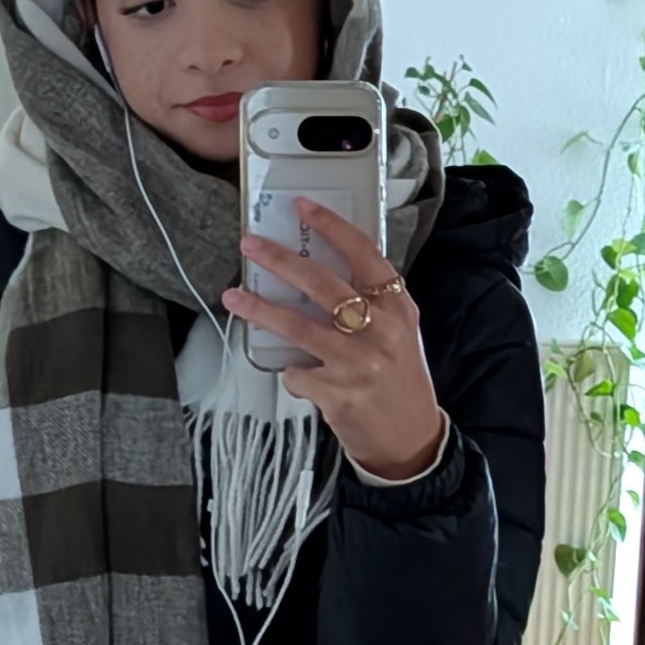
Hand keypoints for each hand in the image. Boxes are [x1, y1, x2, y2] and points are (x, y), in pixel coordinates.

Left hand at [222, 199, 444, 480]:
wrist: (411, 437)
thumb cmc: (398, 377)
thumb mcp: (398, 330)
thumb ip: (368, 301)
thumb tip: (312, 268)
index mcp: (397, 307)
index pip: (364, 254)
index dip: (332, 226)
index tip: (302, 207)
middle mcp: (380, 330)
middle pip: (322, 283)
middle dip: (280, 260)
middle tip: (250, 244)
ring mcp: (358, 362)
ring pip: (297, 326)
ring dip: (260, 309)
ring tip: (233, 297)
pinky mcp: (338, 393)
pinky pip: (296, 373)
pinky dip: (291, 372)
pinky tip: (300, 375)